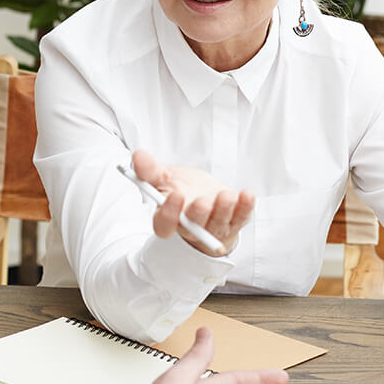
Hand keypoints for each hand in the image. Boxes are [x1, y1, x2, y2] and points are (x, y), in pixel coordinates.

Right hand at [133, 149, 254, 255]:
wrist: (207, 200)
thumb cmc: (184, 192)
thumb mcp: (165, 179)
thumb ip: (150, 170)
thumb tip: (137, 155)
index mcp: (171, 219)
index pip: (165, 224)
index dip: (169, 214)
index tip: (174, 195)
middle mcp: (193, 227)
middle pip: (194, 228)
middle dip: (199, 215)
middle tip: (202, 202)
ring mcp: (215, 226)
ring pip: (219, 223)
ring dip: (224, 210)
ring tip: (226, 195)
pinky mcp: (235, 221)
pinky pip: (241, 217)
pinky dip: (246, 207)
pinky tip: (246, 195)